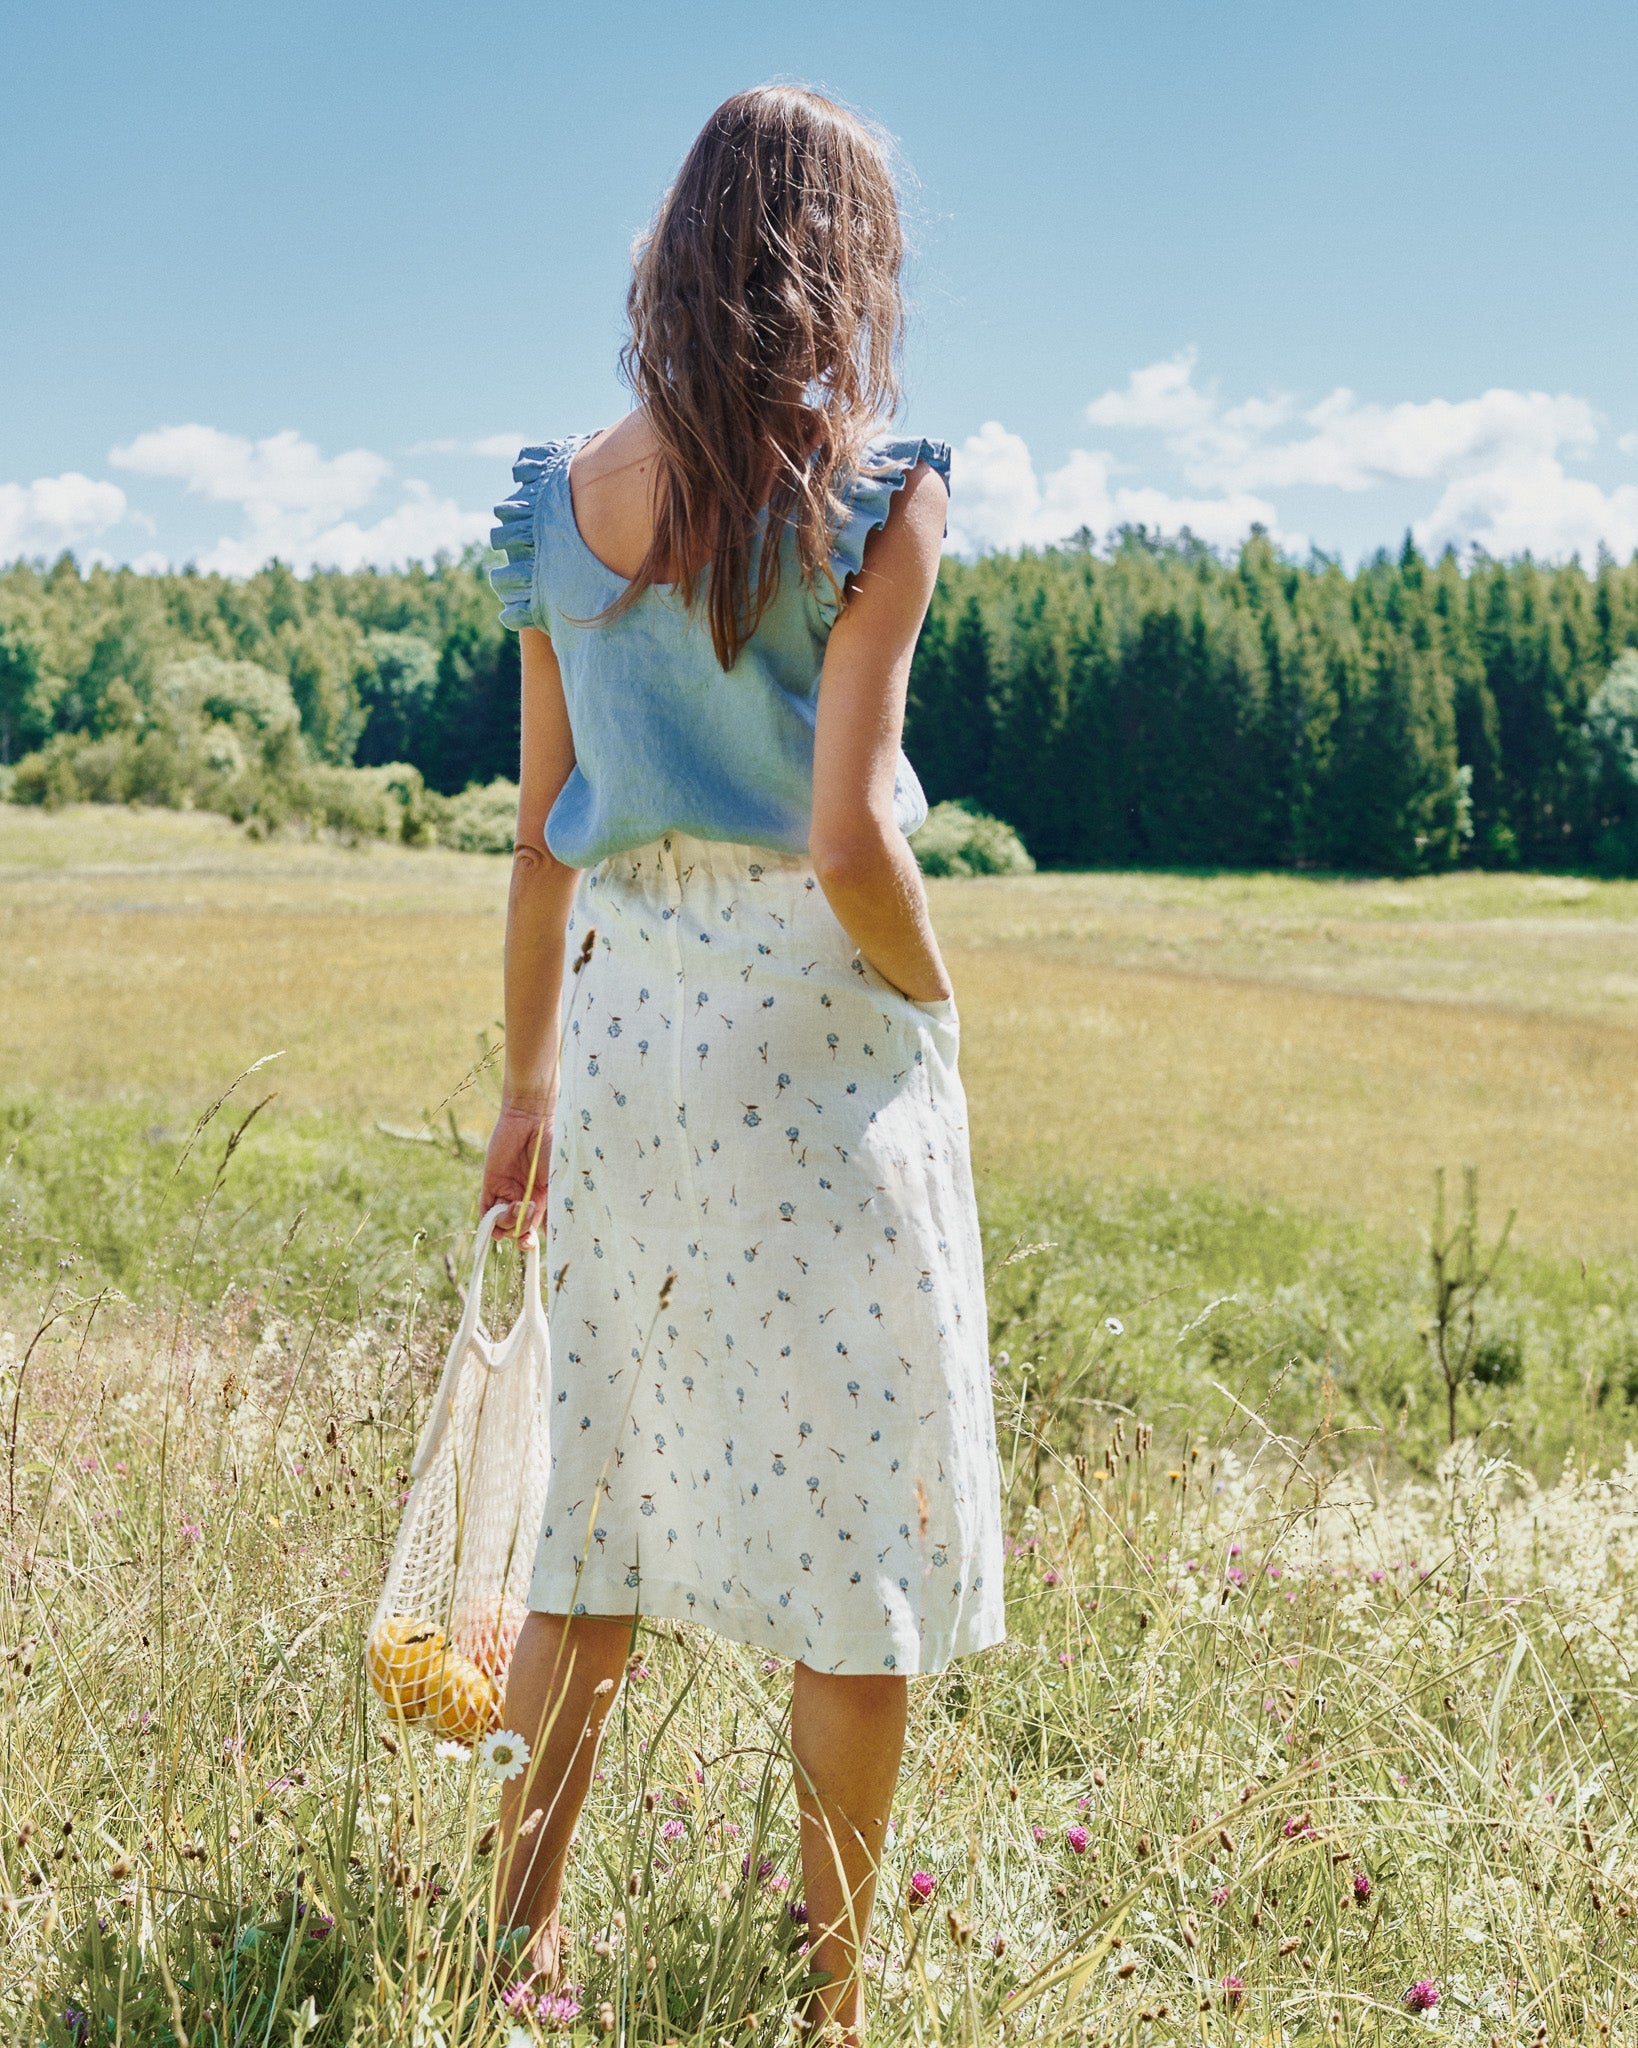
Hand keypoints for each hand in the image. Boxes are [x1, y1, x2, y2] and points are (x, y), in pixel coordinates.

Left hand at [481, 1106, 551, 1246]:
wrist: (533, 1120)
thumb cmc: (552, 1147)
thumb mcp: (559, 1179)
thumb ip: (555, 1205)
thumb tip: (555, 1232)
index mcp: (542, 1200)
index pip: (533, 1230)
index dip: (530, 1242)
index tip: (532, 1243)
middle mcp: (523, 1199)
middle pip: (516, 1230)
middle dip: (521, 1229)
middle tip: (530, 1208)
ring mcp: (506, 1192)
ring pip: (500, 1225)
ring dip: (509, 1223)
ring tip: (517, 1204)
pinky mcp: (491, 1183)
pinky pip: (485, 1211)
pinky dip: (491, 1219)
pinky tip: (503, 1208)